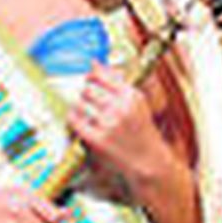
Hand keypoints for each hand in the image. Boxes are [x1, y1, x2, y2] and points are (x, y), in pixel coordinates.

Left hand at [67, 64, 168, 185]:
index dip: (91, 75)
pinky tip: (79, 120)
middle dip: (86, 92)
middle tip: (89, 100)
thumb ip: (118, 82)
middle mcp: (120, 108)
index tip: (89, 78)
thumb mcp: (137, 102)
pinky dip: (73, 117)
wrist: (148, 160)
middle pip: (88, 89)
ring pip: (79, 103)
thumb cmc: (141, 129)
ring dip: (79, 105)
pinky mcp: (97, 139)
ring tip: (87, 111)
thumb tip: (95, 63)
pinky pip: (75, 120)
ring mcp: (108, 124)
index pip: (102, 75)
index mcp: (131, 96)